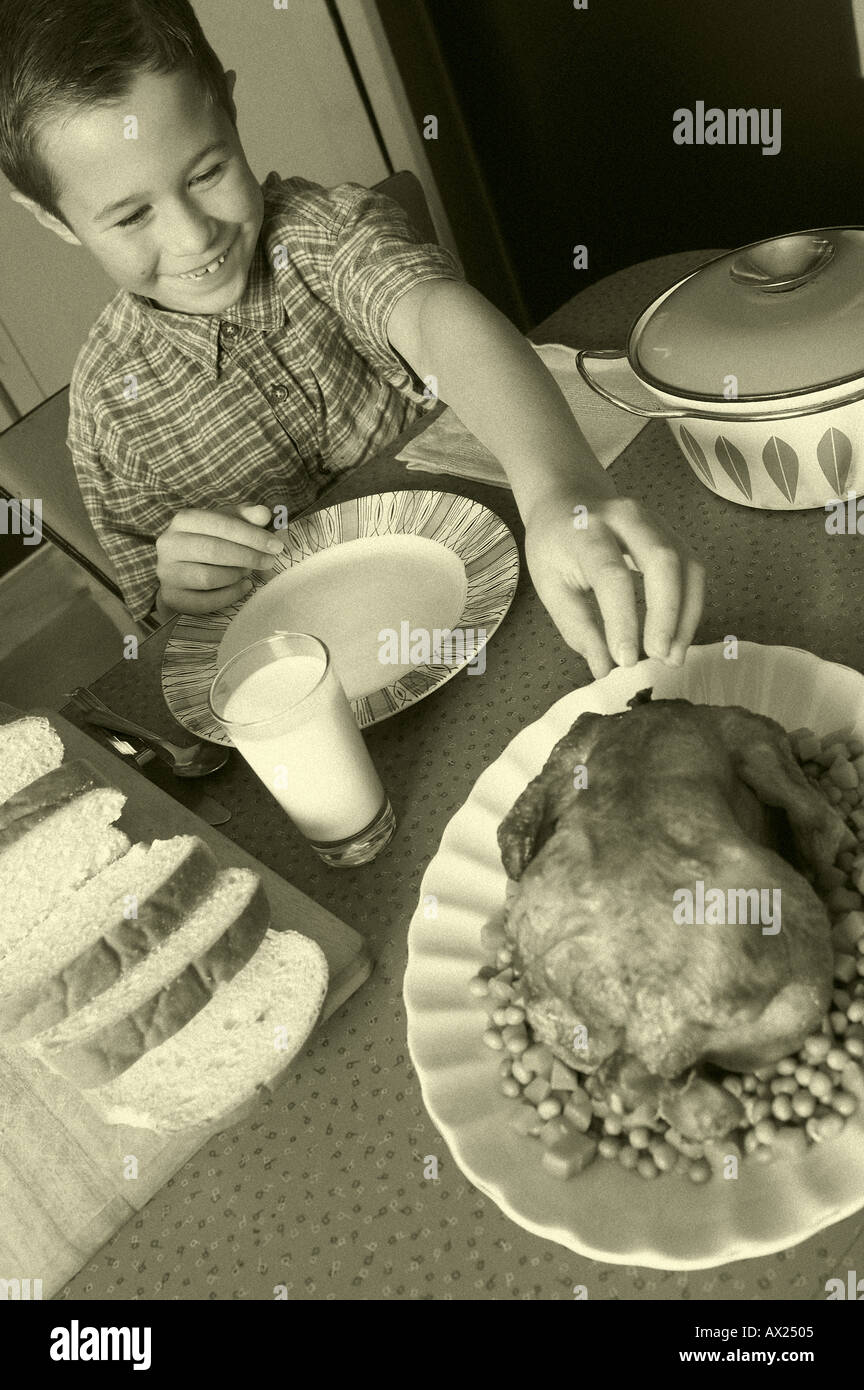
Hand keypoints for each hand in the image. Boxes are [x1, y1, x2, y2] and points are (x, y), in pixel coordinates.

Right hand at [155, 503, 282, 613]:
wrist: (181, 569)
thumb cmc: (209, 540)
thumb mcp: (227, 523)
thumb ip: (246, 517)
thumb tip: (264, 513)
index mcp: (184, 520)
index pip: (220, 524)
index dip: (250, 535)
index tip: (275, 545)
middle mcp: (169, 544)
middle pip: (213, 550)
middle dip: (247, 556)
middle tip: (269, 561)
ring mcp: (167, 572)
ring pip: (208, 577)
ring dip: (236, 575)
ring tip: (248, 571)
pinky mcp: (172, 597)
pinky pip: (205, 601)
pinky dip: (230, 595)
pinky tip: (244, 587)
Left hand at [523, 485, 704, 678]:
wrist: (568, 499)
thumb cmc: (555, 546)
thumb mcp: (550, 585)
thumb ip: (576, 627)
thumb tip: (604, 668)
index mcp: (587, 531)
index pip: (612, 575)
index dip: (623, 620)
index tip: (625, 660)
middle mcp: (627, 518)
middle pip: (662, 562)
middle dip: (666, 615)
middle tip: (659, 657)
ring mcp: (656, 523)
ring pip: (686, 566)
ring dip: (686, 615)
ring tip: (673, 656)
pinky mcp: (673, 535)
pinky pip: (693, 570)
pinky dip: (690, 607)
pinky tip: (678, 636)